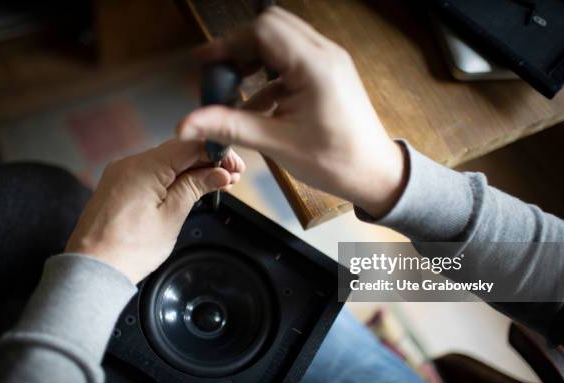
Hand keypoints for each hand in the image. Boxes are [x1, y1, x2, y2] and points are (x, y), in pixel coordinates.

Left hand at [66, 138, 244, 283]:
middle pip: (177, 151)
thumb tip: (219, 173)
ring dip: (191, 170)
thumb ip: (195, 188)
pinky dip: (172, 177)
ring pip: (165, 161)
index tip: (235, 166)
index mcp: (143, 168)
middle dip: (206, 161)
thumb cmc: (128, 250)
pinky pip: (151, 172)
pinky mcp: (118, 184)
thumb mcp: (171, 217)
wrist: (92, 270)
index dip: (216, 152)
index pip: (189, 145)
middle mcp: (129, 163)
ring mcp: (121, 173)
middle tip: (230, 177)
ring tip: (214, 184)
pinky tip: (188, 188)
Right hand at [177, 6, 406, 217]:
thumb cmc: (336, 161)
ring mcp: (330, 61)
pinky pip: (293, 60)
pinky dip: (270, 74)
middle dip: (241, 47)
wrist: (374, 174)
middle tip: (221, 74)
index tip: (206, 62)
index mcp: (315, 66)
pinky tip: (257, 103)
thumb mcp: (277, 143)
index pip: (262, 31)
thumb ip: (230, 126)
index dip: (228, 43)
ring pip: (282, 40)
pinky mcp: (330, 73)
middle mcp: (325, 54)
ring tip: (235, 87)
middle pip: (271, 27)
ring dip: (255, 59)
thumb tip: (189, 124)